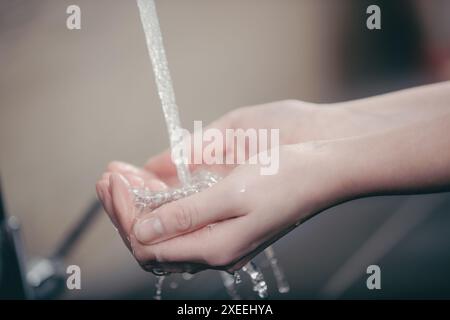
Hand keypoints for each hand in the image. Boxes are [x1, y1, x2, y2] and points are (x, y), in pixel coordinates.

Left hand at [96, 143, 348, 272]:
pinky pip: (181, 219)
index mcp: (215, 247)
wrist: (326, 171)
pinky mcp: (225, 221)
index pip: (149, 242)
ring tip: (119, 175)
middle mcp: (214, 248)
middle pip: (152, 239)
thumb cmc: (288, 178)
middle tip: (107, 175)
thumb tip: (143, 229)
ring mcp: (219, 237)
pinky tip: (150, 182)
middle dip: (124, 208)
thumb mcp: (236, 194)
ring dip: (139, 203)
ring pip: (164, 229)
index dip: (124, 213)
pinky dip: (160, 202)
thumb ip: (188, 214)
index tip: (114, 179)